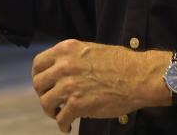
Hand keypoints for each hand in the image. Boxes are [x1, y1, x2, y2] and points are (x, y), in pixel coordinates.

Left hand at [32, 40, 164, 132]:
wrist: (138, 76)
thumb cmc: (120, 63)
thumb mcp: (90, 49)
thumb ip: (72, 58)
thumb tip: (61, 69)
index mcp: (66, 50)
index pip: (38, 63)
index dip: (39, 76)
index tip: (44, 84)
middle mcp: (63, 66)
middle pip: (38, 83)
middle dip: (43, 94)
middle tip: (52, 101)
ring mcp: (69, 85)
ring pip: (45, 102)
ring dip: (51, 111)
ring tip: (59, 114)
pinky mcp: (77, 104)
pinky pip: (61, 118)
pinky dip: (63, 125)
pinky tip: (68, 126)